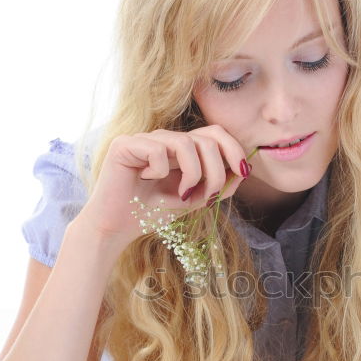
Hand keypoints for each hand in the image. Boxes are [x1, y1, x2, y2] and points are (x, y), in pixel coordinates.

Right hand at [75, 125, 253, 252]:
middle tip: (209, 196)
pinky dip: (159, 171)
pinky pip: (157, 150)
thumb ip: (215, 186)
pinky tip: (145, 179)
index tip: (243, 172)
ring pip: (186, 143)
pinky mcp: (125, 144)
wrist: (117, 227)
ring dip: (193, 174)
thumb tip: (243, 171)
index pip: (216, 134)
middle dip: (217, 170)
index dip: (234, 149)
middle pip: (207, 138)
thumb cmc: (152, 213)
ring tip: (181, 194)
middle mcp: (165, 139)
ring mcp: (145, 139)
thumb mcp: (192, 200)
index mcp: (182, 149)